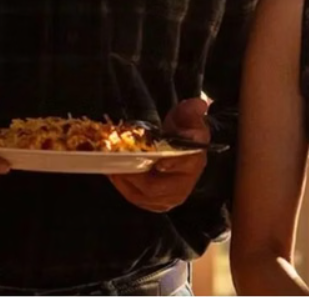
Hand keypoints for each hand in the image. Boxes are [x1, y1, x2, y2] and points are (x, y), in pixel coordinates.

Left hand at [110, 96, 210, 212]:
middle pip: (155, 187)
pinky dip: (122, 187)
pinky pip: (136, 198)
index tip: (158, 163)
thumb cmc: (184, 136)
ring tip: (110, 166)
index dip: (171, 165)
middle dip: (134, 175)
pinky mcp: (156, 204)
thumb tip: (198, 104)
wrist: (183, 154)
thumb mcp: (187, 121)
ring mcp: (169, 198)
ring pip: (141, 196)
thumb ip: (189, 112)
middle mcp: (183, 186)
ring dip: (124, 181)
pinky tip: (113, 173)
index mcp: (193, 163)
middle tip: (117, 162)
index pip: (183, 166)